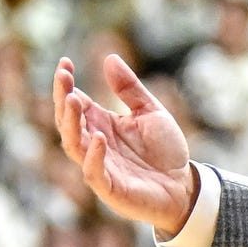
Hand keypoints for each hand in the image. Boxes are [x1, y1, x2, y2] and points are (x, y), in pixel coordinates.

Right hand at [51, 55, 196, 235]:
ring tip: (73, 100)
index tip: (65, 62)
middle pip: (68, 121)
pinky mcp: (110, 188)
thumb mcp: (151, 112)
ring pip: (74, 145)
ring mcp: (99, 166)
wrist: (184, 187)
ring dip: (71, 124)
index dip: (66, 85)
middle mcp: (94, 144)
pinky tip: (98, 137)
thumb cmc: (165, 151)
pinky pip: (94, 172)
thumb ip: (130, 89)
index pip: (74, 103)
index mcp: (101, 124)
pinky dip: (93, 156)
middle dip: (63, 99)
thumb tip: (110, 58)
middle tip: (63, 77)